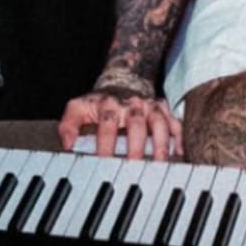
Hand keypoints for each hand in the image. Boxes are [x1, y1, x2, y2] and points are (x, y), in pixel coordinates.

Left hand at [57, 85, 181, 161]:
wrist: (123, 78)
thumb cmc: (100, 102)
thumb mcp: (78, 107)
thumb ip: (68, 125)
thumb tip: (68, 146)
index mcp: (109, 104)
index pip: (107, 123)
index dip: (105, 143)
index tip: (104, 162)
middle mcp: (132, 104)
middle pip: (136, 124)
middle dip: (136, 146)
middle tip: (134, 167)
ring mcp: (150, 106)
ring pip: (159, 123)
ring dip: (160, 144)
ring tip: (159, 164)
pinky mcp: (164, 110)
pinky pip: (175, 123)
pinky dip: (177, 138)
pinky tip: (177, 153)